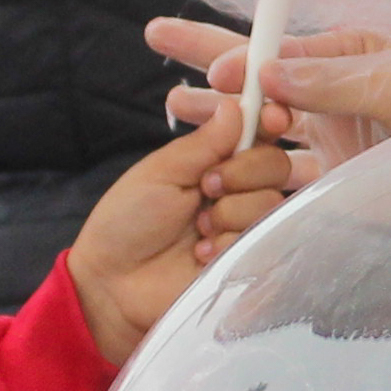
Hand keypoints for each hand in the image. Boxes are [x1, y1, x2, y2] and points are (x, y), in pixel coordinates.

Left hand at [65, 127, 300, 361]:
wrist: (113, 285)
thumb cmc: (126, 224)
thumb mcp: (161, 172)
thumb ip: (204, 143)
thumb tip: (236, 105)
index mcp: (217, 162)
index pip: (260, 133)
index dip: (271, 121)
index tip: (272, 117)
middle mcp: (239, 192)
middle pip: (276, 165)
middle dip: (241, 172)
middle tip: (206, 188)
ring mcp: (247, 228)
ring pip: (270, 203)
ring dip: (228, 214)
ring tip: (196, 231)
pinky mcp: (250, 262)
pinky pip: (262, 241)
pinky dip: (228, 245)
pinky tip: (201, 256)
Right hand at [146, 18, 390, 174]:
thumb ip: (341, 80)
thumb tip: (266, 67)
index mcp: (357, 56)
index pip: (281, 48)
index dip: (235, 53)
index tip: (200, 71)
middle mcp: (342, 96)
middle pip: (260, 79)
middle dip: (209, 61)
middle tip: (155, 37)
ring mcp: (341, 145)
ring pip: (263, 134)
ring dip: (220, 126)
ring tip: (171, 112)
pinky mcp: (346, 191)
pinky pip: (286, 189)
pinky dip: (249, 190)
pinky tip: (216, 192)